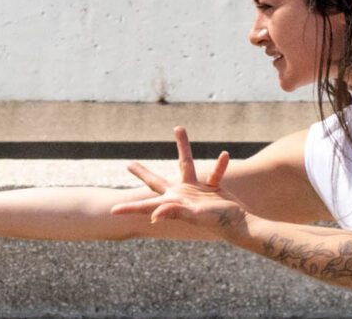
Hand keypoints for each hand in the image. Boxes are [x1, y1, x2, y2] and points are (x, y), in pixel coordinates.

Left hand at [110, 127, 245, 234]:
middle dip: (143, 173)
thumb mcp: (194, 215)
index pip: (146, 205)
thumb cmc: (216, 221)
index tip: (113, 210)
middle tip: (129, 165)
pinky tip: (224, 155)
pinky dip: (219, 165)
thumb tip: (154, 216)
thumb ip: (174, 212)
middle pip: (157, 181)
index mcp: (173, 203)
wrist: (238, 222)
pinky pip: (214, 172)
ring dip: (183, 147)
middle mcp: (180, 196)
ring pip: (186, 164)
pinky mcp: (211, 187)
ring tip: (179, 128)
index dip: (130, 208)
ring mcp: (195, 191)